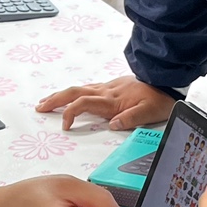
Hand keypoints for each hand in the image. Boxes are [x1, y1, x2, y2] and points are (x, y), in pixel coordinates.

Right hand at [36, 76, 174, 130]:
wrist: (167, 79)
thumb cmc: (159, 98)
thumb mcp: (150, 112)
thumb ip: (132, 118)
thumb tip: (112, 124)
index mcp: (112, 100)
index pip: (83, 103)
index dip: (71, 113)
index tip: (65, 126)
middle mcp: (106, 92)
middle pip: (74, 93)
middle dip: (55, 100)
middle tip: (39, 107)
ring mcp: (107, 87)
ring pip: (78, 88)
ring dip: (60, 95)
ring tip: (46, 101)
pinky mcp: (111, 86)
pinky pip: (86, 87)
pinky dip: (72, 92)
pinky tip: (69, 95)